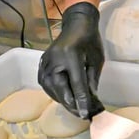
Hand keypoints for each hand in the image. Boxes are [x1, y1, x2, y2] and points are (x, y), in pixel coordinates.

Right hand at [37, 2, 104, 118]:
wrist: (76, 24)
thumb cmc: (90, 40)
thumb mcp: (96, 60)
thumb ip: (91, 81)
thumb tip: (90, 102)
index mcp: (71, 55)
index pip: (76, 84)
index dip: (81, 101)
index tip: (86, 115)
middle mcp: (54, 59)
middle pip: (61, 89)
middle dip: (72, 104)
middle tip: (82, 115)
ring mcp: (45, 62)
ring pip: (52, 90)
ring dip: (64, 101)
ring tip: (76, 108)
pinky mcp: (41, 65)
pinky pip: (47, 85)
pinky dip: (56, 93)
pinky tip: (66, 98)